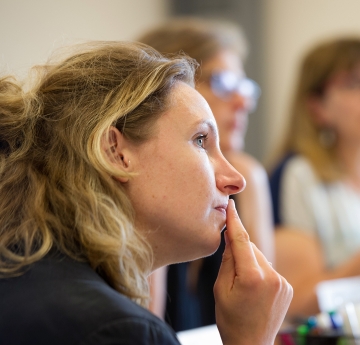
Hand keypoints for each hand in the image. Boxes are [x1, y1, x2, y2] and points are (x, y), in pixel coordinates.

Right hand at [214, 199, 292, 344]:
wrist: (251, 344)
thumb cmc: (230, 319)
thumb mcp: (220, 289)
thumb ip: (227, 260)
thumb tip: (230, 237)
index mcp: (251, 277)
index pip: (241, 240)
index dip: (235, 221)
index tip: (231, 205)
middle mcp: (271, 277)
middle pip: (251, 248)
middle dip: (239, 250)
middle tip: (230, 271)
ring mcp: (282, 282)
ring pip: (260, 258)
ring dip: (250, 261)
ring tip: (243, 284)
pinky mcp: (287, 287)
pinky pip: (268, 268)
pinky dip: (259, 270)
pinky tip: (254, 288)